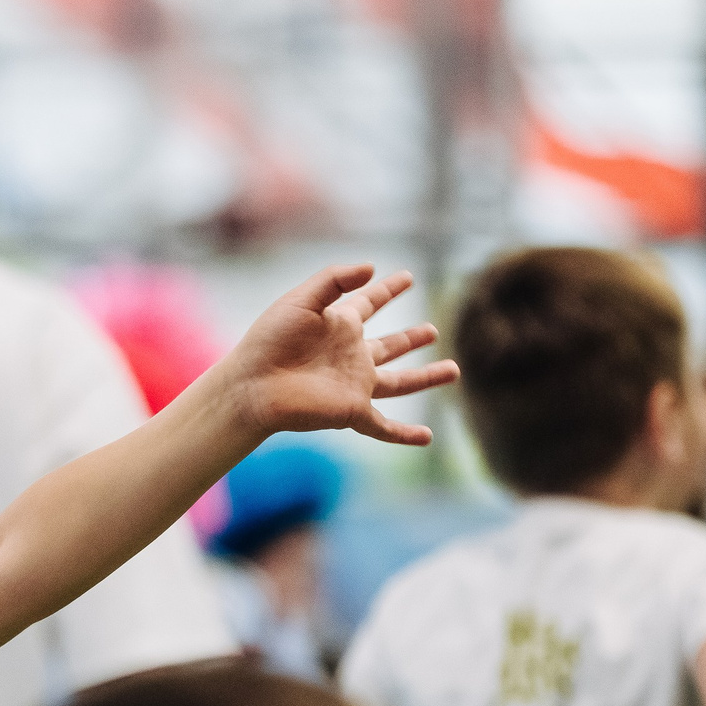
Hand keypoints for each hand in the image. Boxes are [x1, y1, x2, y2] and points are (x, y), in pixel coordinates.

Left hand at [215, 264, 457, 446]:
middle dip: (411, 339)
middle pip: (390, 346)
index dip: (388, 290)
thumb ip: (335, 280)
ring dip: (426, 378)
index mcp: (338, 326)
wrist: (252, 385)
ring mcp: (354, 384)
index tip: (407, 277)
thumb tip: (372, 267)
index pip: (370, 303)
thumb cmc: (269, 341)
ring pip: (400, 383)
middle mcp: (350, 355)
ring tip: (454, 370)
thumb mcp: (302, 299)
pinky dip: (405, 434)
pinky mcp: (352, 411)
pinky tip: (427, 438)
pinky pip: (384, 426)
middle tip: (432, 331)